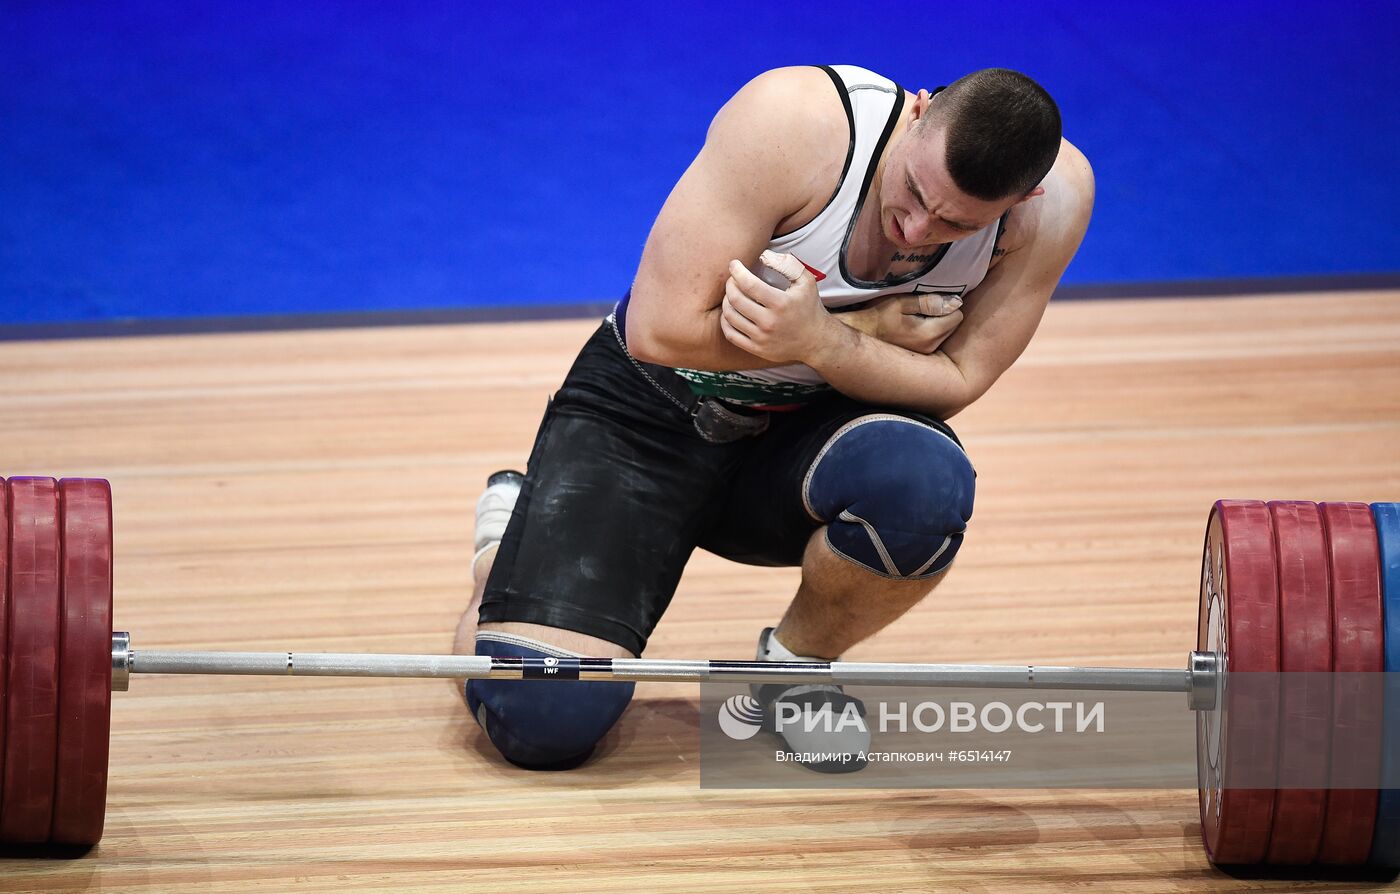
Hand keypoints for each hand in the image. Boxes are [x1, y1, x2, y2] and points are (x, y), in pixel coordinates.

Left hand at [719, 250, 833, 363]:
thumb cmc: (809, 307)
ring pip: (730, 317)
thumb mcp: (805, 281)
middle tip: (732, 279)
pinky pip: (730, 334)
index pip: (749, 284)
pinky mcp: (757, 349)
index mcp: (781, 303)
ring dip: (726, 301)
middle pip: (735, 300)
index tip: (734, 264)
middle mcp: (770, 322)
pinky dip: (725, 321)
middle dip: (729, 284)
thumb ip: (787, 264)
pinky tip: (730, 311)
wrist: (816, 341)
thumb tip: (763, 255)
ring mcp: (762, 338)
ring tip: (731, 294)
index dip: (737, 271)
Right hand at [838, 293, 963, 354]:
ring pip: (945, 333)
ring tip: (916, 317)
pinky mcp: (920, 356)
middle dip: (944, 314)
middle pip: (953, 325)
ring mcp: (926, 354)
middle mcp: (930, 347)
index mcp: (928, 334)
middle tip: (922, 307)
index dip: (948, 304)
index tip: (932, 299)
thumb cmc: (876, 317)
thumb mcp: (900, 303)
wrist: (858, 336)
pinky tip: (913, 327)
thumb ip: (928, 303)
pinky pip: (936, 340)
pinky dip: (930, 331)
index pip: (956, 316)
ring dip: (937, 323)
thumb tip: (955, 302)